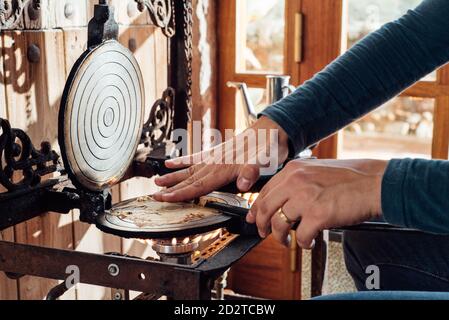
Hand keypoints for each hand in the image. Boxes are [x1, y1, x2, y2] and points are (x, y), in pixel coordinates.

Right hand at [153, 116, 289, 201]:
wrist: (272, 130)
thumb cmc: (269, 149)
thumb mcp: (265, 162)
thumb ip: (252, 172)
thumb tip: (243, 183)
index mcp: (224, 169)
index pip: (198, 185)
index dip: (180, 193)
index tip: (164, 198)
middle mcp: (216, 163)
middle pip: (189, 179)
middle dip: (171, 188)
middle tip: (154, 195)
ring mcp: (215, 157)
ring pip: (189, 169)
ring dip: (173, 176)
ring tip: (157, 180)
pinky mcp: (217, 152)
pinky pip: (196, 158)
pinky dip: (183, 161)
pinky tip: (172, 162)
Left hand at [247, 159, 387, 248]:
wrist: (374, 183)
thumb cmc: (351, 178)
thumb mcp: (316, 171)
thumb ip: (297, 182)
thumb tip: (282, 201)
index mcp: (293, 170)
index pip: (265, 191)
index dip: (256, 208)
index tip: (254, 218)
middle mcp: (296, 181)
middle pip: (265, 208)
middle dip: (261, 225)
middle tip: (263, 233)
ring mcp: (306, 198)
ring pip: (278, 223)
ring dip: (280, 237)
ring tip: (286, 242)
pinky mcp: (318, 214)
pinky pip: (301, 235)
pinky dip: (304, 243)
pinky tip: (309, 242)